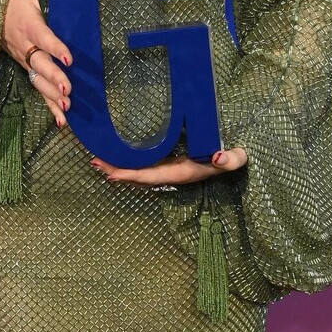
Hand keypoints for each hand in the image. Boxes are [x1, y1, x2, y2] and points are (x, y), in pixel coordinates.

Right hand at [1, 0, 73, 128]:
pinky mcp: (27, 70)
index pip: (44, 37)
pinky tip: (63, 121)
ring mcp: (25, 61)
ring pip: (39, 82)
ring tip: (67, 109)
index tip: (69, 58)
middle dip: (54, 79)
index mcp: (29, 25)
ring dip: (52, 97)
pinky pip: (38, 90)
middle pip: (40, 65)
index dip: (56, 48)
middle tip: (69, 91)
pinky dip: (49, 107)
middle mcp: (26, 47)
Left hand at [89, 147, 247, 185]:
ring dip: (119, 167)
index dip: (132, 176)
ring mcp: (170, 168)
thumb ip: (231, 159)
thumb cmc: (233, 157)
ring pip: (139, 170)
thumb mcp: (236, 158)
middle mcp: (173, 173)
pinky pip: (145, 163)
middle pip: (140, 176)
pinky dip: (128, 161)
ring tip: (97, 160)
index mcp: (184, 172)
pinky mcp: (169, 161)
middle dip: (117, 171)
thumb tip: (217, 158)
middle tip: (94, 163)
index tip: (112, 175)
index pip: (153, 176)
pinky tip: (115, 155)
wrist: (235, 160)